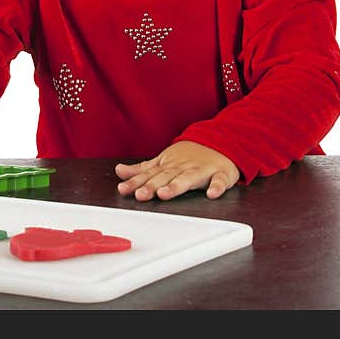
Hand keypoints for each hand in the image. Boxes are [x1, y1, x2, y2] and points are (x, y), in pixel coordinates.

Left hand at [115, 141, 239, 200]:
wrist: (219, 143)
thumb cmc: (188, 157)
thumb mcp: (163, 161)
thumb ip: (141, 170)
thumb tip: (118, 171)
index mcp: (168, 166)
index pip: (149, 175)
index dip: (135, 182)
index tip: (123, 189)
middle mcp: (182, 168)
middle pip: (165, 177)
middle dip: (152, 186)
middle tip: (140, 195)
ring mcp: (201, 170)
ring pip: (188, 179)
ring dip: (176, 186)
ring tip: (165, 194)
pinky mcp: (221, 174)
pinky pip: (219, 181)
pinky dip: (217, 187)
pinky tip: (211, 194)